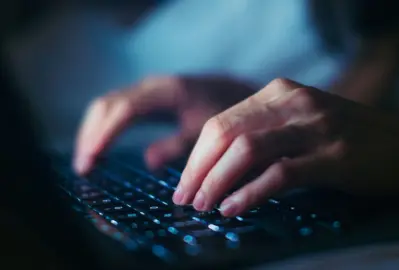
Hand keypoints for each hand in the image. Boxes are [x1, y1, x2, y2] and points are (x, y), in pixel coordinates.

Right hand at [74, 76, 255, 174]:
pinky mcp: (145, 97)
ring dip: (92, 133)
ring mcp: (145, 89)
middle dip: (91, 135)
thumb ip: (179, 146)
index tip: (91, 159)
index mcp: (166, 92)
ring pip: (106, 106)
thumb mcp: (206, 132)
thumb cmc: (224, 112)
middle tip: (83, 169)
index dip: (105, 134)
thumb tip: (148, 160)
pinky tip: (99, 150)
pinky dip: (102, 128)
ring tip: (86, 164)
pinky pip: (114, 109)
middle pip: (106, 106)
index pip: (125, 110)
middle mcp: (150, 86)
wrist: (234, 90)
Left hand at [173, 78, 398, 215]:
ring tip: (203, 206)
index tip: (184, 183)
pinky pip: (280, 173)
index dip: (196, 155)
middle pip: (226, 133)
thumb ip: (264, 137)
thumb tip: (216, 169)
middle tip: (185, 199)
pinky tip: (232, 209)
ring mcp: (316, 126)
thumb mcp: (302, 125)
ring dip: (216, 181)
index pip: (221, 121)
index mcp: (280, 92)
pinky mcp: (334, 155)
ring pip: (247, 149)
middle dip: (198, 170)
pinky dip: (250, 192)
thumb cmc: (349, 138)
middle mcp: (294, 101)